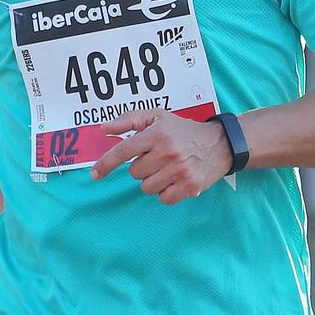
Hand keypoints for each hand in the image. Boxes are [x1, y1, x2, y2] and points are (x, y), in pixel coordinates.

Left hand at [90, 112, 231, 203]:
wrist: (220, 144)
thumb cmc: (184, 130)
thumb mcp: (158, 117)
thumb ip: (129, 120)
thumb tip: (104, 129)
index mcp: (157, 134)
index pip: (124, 151)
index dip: (106, 164)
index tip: (95, 174)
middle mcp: (168, 152)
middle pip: (135, 173)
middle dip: (143, 167)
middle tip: (158, 158)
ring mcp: (180, 170)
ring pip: (147, 187)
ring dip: (153, 180)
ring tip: (168, 169)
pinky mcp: (190, 186)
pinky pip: (163, 198)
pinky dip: (166, 192)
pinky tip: (175, 179)